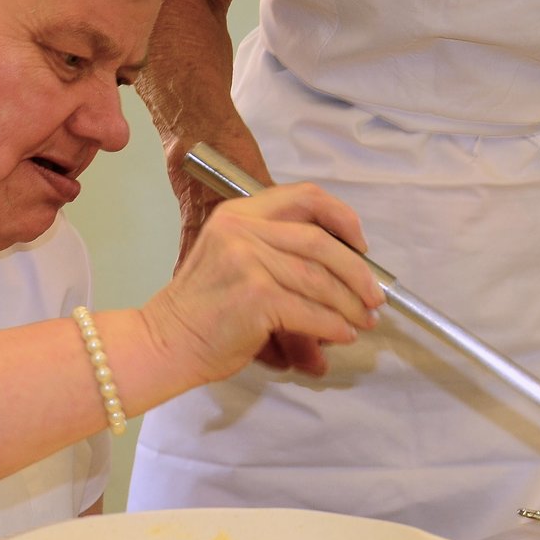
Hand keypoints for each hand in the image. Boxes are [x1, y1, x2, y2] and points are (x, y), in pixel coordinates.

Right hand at [141, 184, 382, 382]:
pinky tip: (343, 334)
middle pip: (321, 242)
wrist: (164, 342)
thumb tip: (343, 272)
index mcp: (239, 215)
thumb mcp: (232, 260)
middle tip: (375, 296)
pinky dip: (334, 326)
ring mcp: (249, 262)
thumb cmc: (202, 310)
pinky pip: (312, 311)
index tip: (361, 243)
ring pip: (320, 280)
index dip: (342, 217)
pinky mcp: (257, 297)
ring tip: (364, 320)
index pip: (304, 198)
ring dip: (350, 304)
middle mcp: (243, 230)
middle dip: (357, 272)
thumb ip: (277, 252)